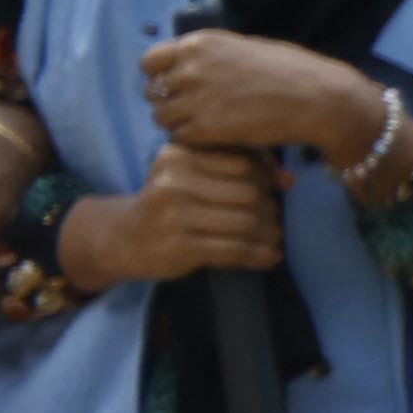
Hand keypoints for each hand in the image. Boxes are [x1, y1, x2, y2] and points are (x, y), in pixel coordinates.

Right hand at [55, 144, 287, 291]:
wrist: (124, 239)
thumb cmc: (168, 204)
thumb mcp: (189, 176)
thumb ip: (234, 171)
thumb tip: (289, 180)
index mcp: (178, 155)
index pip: (242, 161)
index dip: (268, 176)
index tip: (277, 189)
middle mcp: (173, 181)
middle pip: (248, 192)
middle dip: (269, 207)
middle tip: (274, 219)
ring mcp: (175, 215)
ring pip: (244, 222)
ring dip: (268, 233)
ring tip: (274, 238)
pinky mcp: (180, 246)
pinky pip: (234, 249)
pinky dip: (259, 255)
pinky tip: (270, 257)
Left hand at [139, 29, 387, 157]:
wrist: (319, 99)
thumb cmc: (293, 71)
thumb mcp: (245, 48)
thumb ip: (212, 56)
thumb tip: (191, 65)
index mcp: (200, 43)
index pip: (150, 61)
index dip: (160, 76)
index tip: (177, 87)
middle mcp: (191, 67)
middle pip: (153, 92)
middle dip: (169, 102)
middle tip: (194, 112)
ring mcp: (196, 98)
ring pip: (161, 117)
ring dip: (179, 124)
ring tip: (207, 127)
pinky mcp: (206, 128)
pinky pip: (180, 137)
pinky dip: (194, 141)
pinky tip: (218, 138)